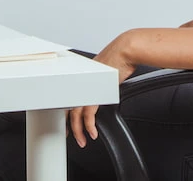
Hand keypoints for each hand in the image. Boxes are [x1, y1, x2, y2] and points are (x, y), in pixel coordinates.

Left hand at [68, 31, 137, 147]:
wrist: (125, 51)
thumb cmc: (118, 58)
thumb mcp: (104, 72)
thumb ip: (98, 82)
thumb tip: (100, 90)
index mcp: (81, 77)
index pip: (69, 99)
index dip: (66, 113)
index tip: (67, 123)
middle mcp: (80, 83)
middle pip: (68, 108)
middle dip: (68, 126)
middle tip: (69, 136)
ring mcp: (86, 88)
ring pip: (76, 115)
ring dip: (78, 130)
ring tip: (82, 140)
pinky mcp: (95, 92)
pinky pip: (89, 115)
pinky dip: (89, 126)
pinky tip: (92, 133)